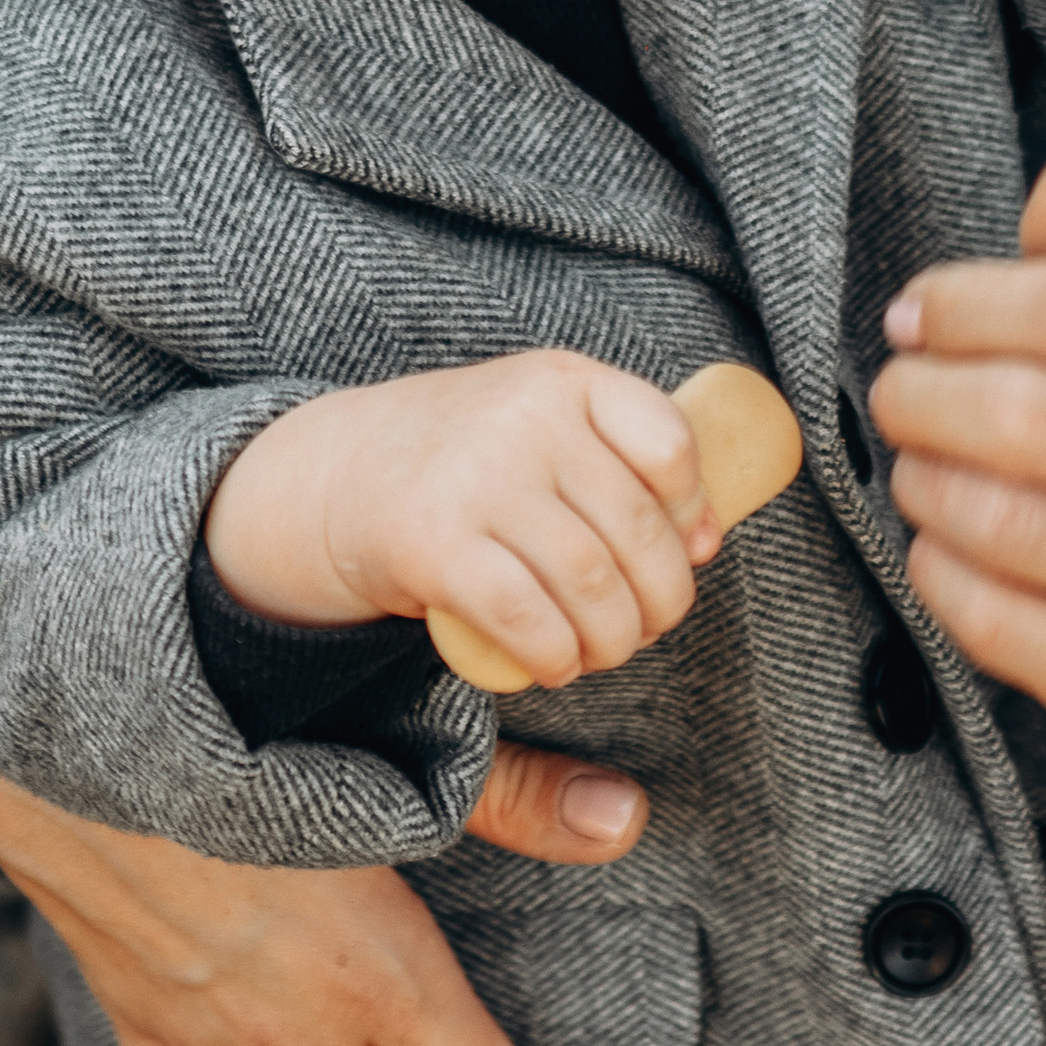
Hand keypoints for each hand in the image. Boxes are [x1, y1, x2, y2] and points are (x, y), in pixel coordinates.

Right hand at [203, 353, 718, 686]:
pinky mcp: (434, 543)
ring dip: (612, 639)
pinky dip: (556, 657)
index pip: (668, 442)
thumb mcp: (546, 425)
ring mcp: (476, 476)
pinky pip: (528, 617)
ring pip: (590, 582)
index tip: (684, 548)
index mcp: (563, 380)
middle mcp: (524, 417)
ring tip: (602, 651)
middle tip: (643, 628)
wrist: (339, 472)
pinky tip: (554, 665)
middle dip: (659, 601)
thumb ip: (626, 467)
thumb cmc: (472, 461)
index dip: (692, 510)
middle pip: (636, 529)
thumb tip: (705, 541)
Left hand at [870, 147, 1045, 775]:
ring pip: (1014, 524)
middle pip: (1036, 418)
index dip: (968, 304)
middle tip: (896, 391)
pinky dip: (940, 572)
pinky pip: (1004, 625)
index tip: (916, 315)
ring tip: (916, 461)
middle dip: (927, 397)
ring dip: (927, 482)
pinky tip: (939, 539)